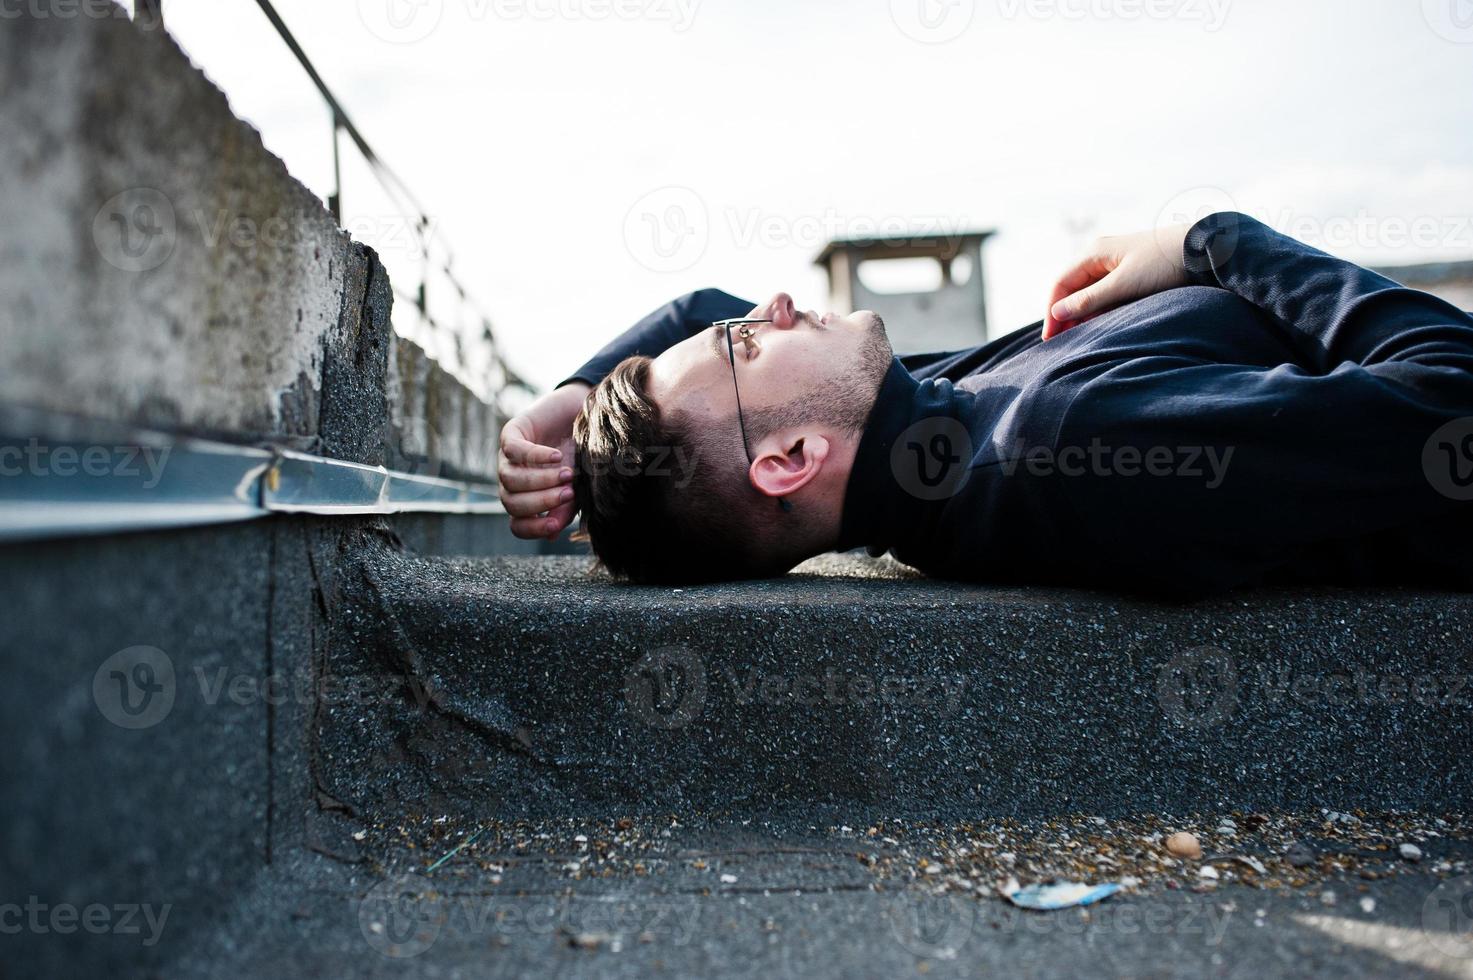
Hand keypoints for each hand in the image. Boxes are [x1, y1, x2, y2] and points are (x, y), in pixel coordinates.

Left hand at [498, 381, 590, 538]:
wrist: (580, 415)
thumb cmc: (579, 454)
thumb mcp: (577, 485)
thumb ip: (565, 508)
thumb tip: (551, 535)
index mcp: (526, 499)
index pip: (517, 525)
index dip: (532, 529)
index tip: (554, 526)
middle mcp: (512, 482)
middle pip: (511, 504)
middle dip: (541, 502)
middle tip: (568, 492)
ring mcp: (507, 459)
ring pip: (509, 480)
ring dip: (541, 480)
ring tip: (567, 473)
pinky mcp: (510, 435)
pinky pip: (514, 451)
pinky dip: (535, 456)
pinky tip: (556, 456)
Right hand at [1042, 224, 1192, 339]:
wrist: (1203, 249)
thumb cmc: (1163, 264)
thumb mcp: (1123, 285)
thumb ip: (1089, 300)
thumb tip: (1057, 313)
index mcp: (1093, 252)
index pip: (1060, 284)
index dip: (1052, 311)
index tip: (1050, 338)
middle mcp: (1100, 255)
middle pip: (1072, 288)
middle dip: (1064, 314)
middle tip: (1062, 341)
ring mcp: (1115, 262)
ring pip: (1088, 291)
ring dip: (1082, 313)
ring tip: (1080, 335)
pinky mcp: (1130, 271)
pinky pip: (1104, 292)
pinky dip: (1098, 308)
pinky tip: (1101, 322)